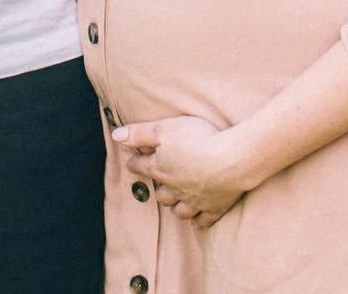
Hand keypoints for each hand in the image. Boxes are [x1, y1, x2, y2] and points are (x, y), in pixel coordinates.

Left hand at [112, 116, 249, 225]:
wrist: (232, 160)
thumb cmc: (199, 139)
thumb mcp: (165, 128)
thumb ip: (140, 132)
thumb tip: (115, 136)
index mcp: (160, 168)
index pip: (140, 167)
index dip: (135, 162)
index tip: (133, 161)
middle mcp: (174, 188)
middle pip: (160, 193)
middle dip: (158, 188)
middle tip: (160, 181)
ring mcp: (194, 201)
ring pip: (178, 209)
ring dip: (175, 206)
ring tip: (176, 200)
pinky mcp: (214, 208)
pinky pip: (202, 219)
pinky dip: (197, 220)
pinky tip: (195, 220)